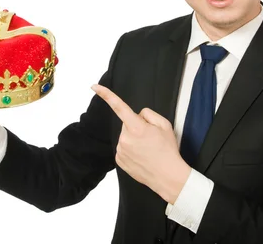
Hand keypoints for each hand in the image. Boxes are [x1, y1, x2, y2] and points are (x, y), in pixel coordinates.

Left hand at [92, 84, 190, 203]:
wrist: (168, 177)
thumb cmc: (168, 150)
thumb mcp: (165, 125)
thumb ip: (148, 114)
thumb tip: (138, 115)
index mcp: (136, 127)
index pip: (119, 107)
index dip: (106, 95)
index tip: (94, 87)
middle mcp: (125, 138)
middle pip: (127, 124)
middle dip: (137, 127)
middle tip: (151, 139)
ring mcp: (121, 150)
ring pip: (125, 137)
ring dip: (134, 140)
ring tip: (148, 150)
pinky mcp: (119, 160)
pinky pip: (123, 148)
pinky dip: (131, 150)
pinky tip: (142, 157)